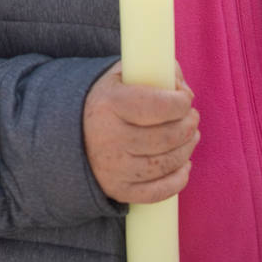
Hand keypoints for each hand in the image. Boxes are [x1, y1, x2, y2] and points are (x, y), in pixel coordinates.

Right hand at [83, 62, 199, 204]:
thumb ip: (153, 70)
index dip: (181, 102)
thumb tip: (182, 85)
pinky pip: (159, 191)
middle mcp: (111, 138)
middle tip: (192, 116)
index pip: (158, 106)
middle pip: (168, 136)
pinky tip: (184, 165)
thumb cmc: (105, 102)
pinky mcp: (119, 190)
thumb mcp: (120, 76)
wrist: (69, 135)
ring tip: (190, 135)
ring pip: (167, 162)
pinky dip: (178, 179)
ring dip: (187, 148)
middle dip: (188, 124)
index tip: (185, 96)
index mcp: (110, 104)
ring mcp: (115, 167)